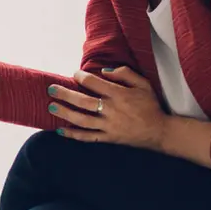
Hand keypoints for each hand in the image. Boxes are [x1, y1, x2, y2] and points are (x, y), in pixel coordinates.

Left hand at [47, 67, 167, 149]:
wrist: (160, 131)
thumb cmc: (150, 105)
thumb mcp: (143, 84)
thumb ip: (125, 73)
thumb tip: (103, 71)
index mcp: (119, 95)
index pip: (94, 83)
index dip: (81, 77)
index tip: (75, 75)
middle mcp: (111, 110)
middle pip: (83, 101)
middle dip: (64, 94)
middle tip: (51, 89)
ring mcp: (109, 126)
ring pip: (82, 120)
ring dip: (65, 113)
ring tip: (51, 106)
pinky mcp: (108, 138)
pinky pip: (88, 137)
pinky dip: (73, 134)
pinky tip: (60, 130)